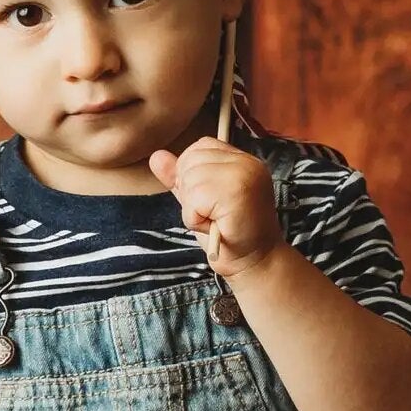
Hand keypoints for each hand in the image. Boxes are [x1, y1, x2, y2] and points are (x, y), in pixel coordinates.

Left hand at [148, 136, 284, 288]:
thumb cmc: (228, 234)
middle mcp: (247, 162)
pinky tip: (215, 226)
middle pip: (191, 161)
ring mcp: (244, 174)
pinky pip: (194, 198)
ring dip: (193, 208)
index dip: (193, 175)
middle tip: (215, 213)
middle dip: (191, 193)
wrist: (254, 264)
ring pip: (190, 180)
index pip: (200, 147)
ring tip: (216, 220)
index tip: (211, 201)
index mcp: (242, 160)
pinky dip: (195, 218)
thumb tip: (156, 156)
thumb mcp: (199, 201)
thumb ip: (179, 178)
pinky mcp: (237, 192)